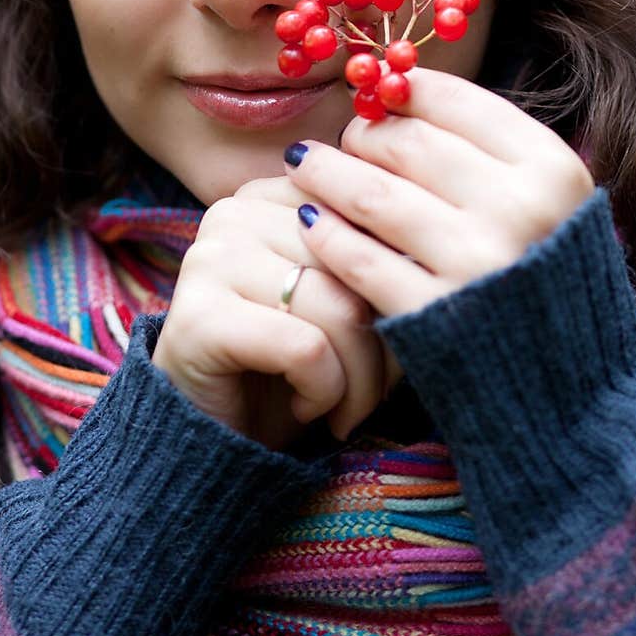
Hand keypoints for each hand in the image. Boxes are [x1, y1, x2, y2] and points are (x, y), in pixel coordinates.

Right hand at [152, 173, 397, 449]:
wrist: (214, 443)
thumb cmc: (294, 369)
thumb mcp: (346, 304)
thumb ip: (379, 263)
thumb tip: (438, 256)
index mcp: (274, 192)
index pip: (369, 215)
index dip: (397, 283)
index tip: (394, 337)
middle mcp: (235, 210)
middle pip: (359, 262)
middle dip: (386, 339)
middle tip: (377, 390)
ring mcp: (210, 258)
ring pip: (339, 306)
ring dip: (359, 378)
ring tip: (344, 408)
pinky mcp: (197, 317)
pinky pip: (306, 349)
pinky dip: (324, 393)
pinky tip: (305, 409)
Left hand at [283, 66, 595, 318]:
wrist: (569, 394)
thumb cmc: (544, 279)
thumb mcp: (543, 203)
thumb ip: (484, 150)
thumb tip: (394, 88)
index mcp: (554, 170)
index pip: (455, 101)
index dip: (403, 91)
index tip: (378, 94)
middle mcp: (520, 211)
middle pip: (408, 141)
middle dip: (364, 132)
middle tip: (343, 137)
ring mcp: (475, 264)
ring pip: (372, 192)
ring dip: (326, 172)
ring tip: (303, 165)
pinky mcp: (432, 314)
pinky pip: (358, 257)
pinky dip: (327, 233)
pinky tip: (312, 221)